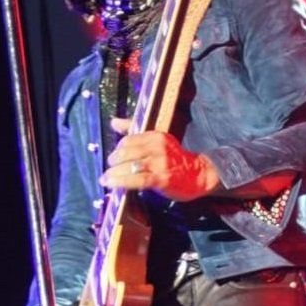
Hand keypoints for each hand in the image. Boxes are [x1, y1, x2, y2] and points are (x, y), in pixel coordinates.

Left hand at [100, 117, 220, 201]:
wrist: (199, 175)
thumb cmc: (176, 159)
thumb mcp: (158, 141)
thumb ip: (134, 131)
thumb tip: (114, 121)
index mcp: (156, 136)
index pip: (129, 139)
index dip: (118, 149)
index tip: (114, 158)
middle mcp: (157, 147)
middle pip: (126, 152)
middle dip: (114, 161)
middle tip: (109, 168)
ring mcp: (160, 163)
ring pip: (129, 166)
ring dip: (114, 173)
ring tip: (106, 179)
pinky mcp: (161, 179)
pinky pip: (136, 180)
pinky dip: (121, 182)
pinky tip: (112, 184)